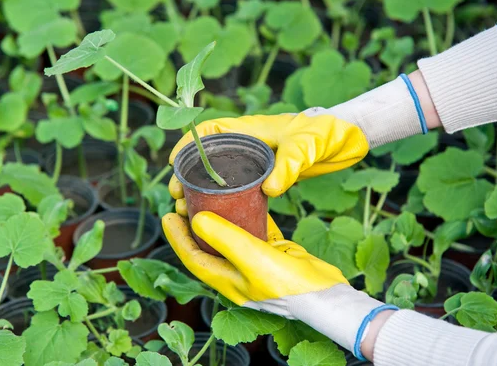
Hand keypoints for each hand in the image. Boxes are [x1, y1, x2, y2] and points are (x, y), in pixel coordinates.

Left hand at [162, 211, 391, 357]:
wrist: (328, 297)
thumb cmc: (289, 285)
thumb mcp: (252, 259)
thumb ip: (225, 239)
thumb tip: (195, 220)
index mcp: (228, 280)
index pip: (193, 257)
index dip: (177, 237)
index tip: (168, 213)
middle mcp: (238, 274)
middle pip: (208, 248)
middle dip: (194, 226)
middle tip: (187, 202)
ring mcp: (257, 265)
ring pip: (232, 239)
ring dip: (220, 220)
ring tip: (212, 198)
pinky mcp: (275, 255)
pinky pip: (257, 233)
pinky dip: (250, 217)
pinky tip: (250, 201)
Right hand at [168, 114, 367, 214]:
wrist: (344, 140)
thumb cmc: (323, 133)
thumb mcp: (306, 146)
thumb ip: (289, 164)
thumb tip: (269, 189)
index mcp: (248, 129)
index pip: (208, 131)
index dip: (187, 145)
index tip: (173, 165)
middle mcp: (246, 144)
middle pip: (206, 157)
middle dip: (188, 175)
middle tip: (178, 197)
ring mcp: (254, 161)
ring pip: (219, 174)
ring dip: (202, 190)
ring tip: (189, 210)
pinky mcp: (264, 176)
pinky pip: (236, 187)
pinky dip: (223, 199)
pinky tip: (218, 216)